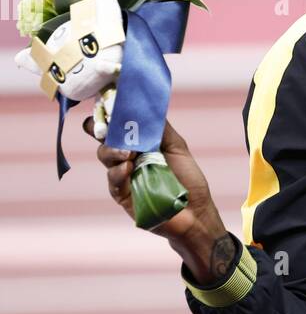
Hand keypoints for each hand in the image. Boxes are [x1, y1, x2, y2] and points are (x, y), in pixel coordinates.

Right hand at [83, 114, 231, 282]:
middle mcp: (127, 157)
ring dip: (112, 150)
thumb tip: (146, 105)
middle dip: (101, 128)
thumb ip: (161, 128)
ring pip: (105, 156)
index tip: (107, 102)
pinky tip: (127, 169)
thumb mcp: (177, 147)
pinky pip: (113, 180)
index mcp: (139, 143)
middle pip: (104, 138)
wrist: (196, 211)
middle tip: (107, 125)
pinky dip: (118, 172)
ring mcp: (123, 176)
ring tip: (127, 152)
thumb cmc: (188, 179)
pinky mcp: (122, 195)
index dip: (108, 114)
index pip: (117, 125)